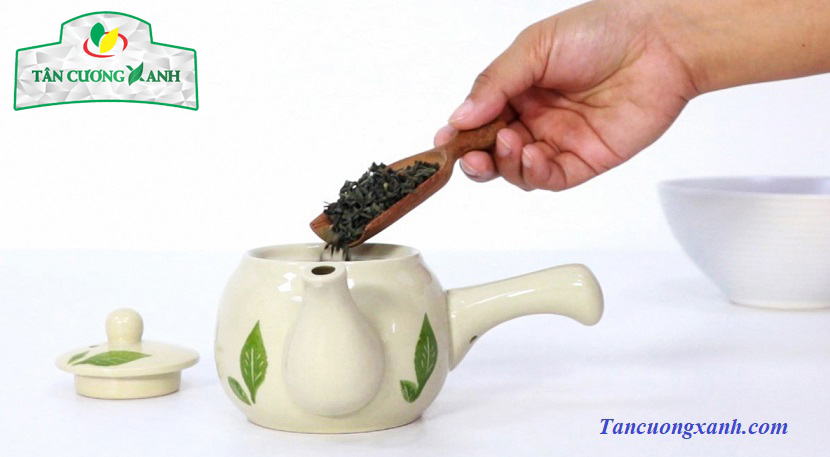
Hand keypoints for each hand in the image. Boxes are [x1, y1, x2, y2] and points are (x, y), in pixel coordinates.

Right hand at [435, 0, 697, 190]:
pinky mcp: (585, 160)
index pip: (479, 120)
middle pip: (492, 151)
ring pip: (516, 170)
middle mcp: (536, 118)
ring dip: (503, 164)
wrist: (660, 42)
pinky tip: (528, 155)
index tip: (444, 141)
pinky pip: (550, 178)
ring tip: (507, 142)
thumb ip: (495, 83)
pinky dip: (533, 173)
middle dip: (475, 157)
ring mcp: (559, 141)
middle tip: (468, 154)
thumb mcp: (535, 47)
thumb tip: (459, 118)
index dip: (460, 134)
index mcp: (519, 89)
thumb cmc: (602, 31)